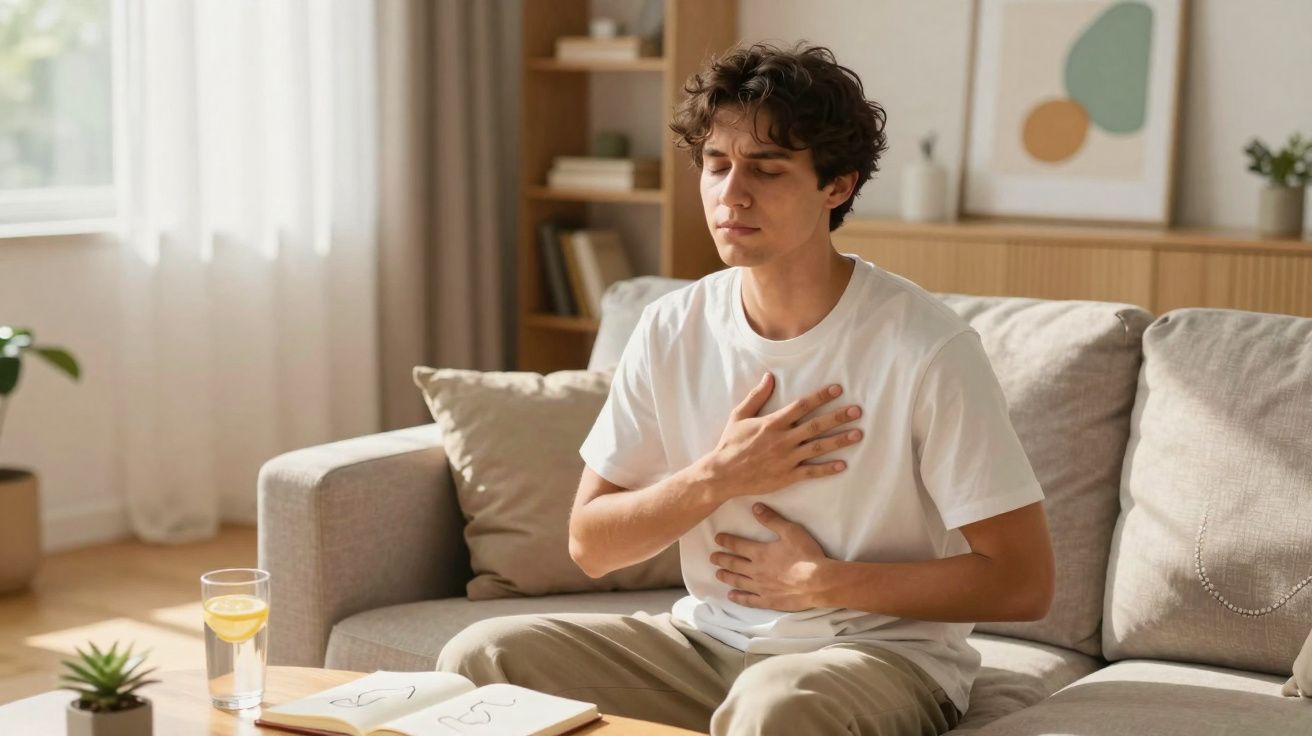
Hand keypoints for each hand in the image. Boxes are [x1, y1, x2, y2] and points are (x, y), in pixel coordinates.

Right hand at [701, 372, 863, 501]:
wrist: (723, 474)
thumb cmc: (730, 443)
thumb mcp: (739, 416)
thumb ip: (756, 397)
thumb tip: (769, 377)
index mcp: (772, 423)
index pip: (801, 406)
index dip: (820, 397)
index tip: (837, 389)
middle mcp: (783, 439)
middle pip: (816, 425)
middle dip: (838, 417)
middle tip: (857, 411)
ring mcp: (787, 459)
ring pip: (818, 447)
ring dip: (839, 440)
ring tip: (858, 434)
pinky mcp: (787, 476)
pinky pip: (811, 472)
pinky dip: (827, 469)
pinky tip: (843, 465)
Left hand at [711, 503, 831, 611]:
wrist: (818, 582)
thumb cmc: (806, 555)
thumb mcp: (790, 531)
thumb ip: (772, 519)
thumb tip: (755, 507)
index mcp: (760, 553)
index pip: (738, 545)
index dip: (726, 541)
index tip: (717, 539)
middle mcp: (756, 571)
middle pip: (734, 564)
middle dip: (721, 559)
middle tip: (712, 558)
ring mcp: (761, 588)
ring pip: (738, 581)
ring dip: (726, 577)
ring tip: (717, 574)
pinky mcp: (768, 601)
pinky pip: (749, 600)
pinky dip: (738, 598)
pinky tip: (731, 596)